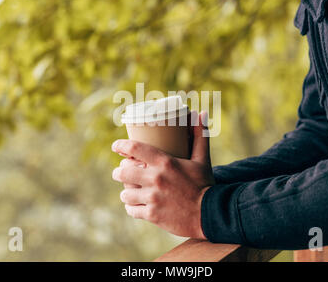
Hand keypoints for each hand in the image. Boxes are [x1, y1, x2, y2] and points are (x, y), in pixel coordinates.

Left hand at [111, 111, 213, 238]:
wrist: (211, 214)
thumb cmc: (205, 184)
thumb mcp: (202, 158)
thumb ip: (199, 135)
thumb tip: (201, 112)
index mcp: (165, 162)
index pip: (134, 148)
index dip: (121, 146)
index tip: (116, 146)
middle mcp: (156, 179)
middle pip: (123, 172)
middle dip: (119, 172)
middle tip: (121, 172)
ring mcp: (152, 198)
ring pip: (125, 193)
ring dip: (126, 191)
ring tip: (129, 190)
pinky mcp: (152, 215)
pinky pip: (131, 210)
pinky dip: (132, 208)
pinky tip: (135, 205)